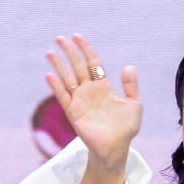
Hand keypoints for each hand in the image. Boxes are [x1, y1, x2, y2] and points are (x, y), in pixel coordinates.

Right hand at [43, 34, 140, 167]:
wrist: (116, 148)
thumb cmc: (126, 128)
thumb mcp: (134, 104)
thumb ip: (131, 86)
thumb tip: (128, 66)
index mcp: (103, 86)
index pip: (92, 63)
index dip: (85, 49)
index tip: (77, 36)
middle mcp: (89, 91)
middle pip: (76, 66)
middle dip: (69, 52)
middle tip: (60, 38)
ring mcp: (80, 101)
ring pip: (67, 78)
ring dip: (58, 65)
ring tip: (50, 52)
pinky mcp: (73, 113)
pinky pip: (63, 97)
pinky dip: (56, 86)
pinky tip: (49, 75)